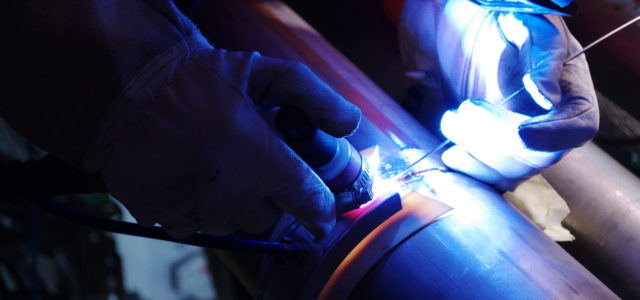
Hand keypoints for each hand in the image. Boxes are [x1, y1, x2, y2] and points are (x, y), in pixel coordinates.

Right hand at [101, 49, 360, 238]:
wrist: (128, 91)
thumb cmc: (200, 80)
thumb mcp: (266, 74)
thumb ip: (315, 97)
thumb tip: (349, 125)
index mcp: (268, 165)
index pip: (313, 205)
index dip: (323, 208)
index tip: (322, 207)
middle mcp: (239, 197)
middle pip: (274, 216)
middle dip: (274, 196)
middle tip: (259, 164)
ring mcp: (202, 210)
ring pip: (237, 223)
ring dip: (238, 203)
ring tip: (222, 165)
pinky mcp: (168, 218)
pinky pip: (200, 226)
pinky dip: (203, 208)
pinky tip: (195, 178)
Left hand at [399, 0, 597, 189]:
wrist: (455, 18)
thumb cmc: (500, 14)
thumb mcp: (528, 23)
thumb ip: (543, 56)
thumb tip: (548, 97)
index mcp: (569, 90)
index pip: (577, 128)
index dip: (551, 136)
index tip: (520, 132)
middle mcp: (547, 122)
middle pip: (536, 157)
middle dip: (497, 141)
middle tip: (462, 112)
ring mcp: (515, 140)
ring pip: (507, 172)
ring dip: (476, 157)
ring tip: (450, 121)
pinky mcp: (485, 149)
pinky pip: (484, 176)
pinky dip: (466, 171)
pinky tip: (450, 154)